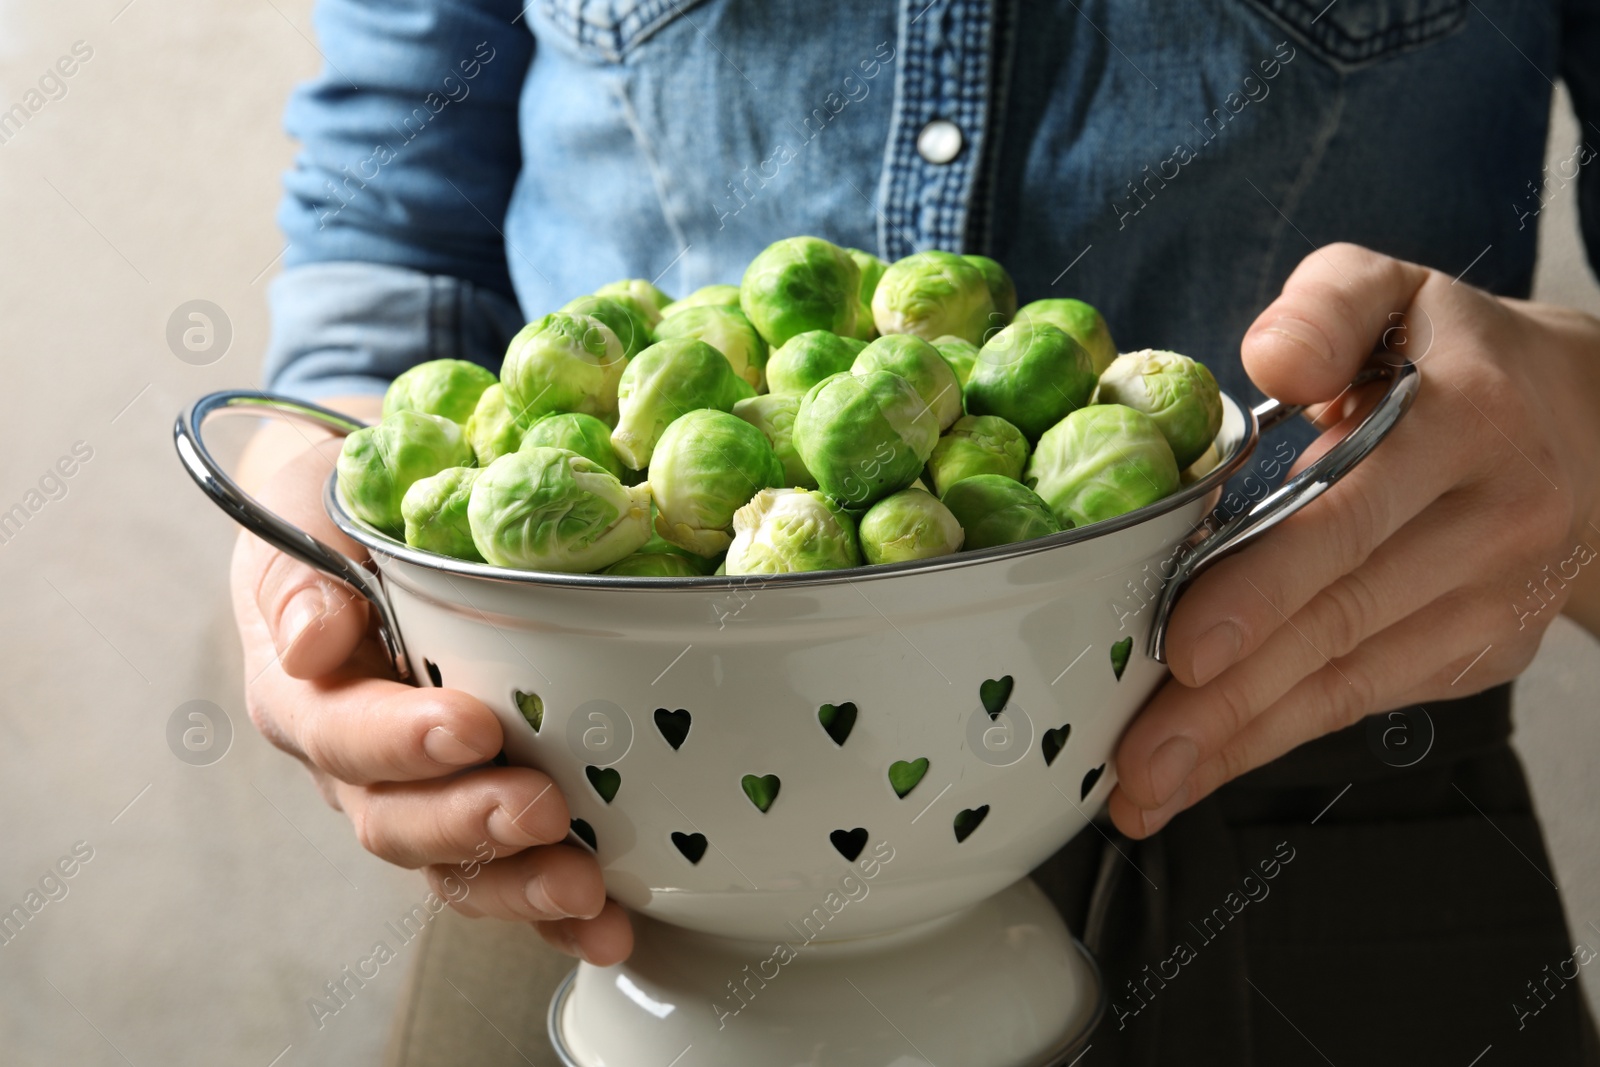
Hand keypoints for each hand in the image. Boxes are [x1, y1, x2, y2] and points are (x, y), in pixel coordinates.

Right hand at [231, 409, 631, 962]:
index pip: (340, 733)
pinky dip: (558, 908)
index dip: (402, 741)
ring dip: (522, 886)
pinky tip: (613, 926)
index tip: (470, 726)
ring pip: (455, 868)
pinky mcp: (480, 810)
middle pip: (398, 822)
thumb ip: (302, 576)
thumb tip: (312, 641)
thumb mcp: (304, 514)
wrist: (373, 525)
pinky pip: (511, 873)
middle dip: (473, 826)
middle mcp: (356, 765)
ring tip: (589, 893)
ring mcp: (420, 796)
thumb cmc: (340, 514)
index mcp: (305, 694)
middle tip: (544, 811)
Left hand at [1108, 243, 1599, 837]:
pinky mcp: (1487, 649)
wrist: (1589, 425)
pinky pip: (1369, 699)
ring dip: (1241, 740)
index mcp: (1466, 417)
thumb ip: (1324, 308)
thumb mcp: (1391, 292)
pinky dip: (1280, 737)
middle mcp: (1497, 516)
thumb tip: (1271, 360)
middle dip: (1230, 697)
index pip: (1351, 512)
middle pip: (1343, 617)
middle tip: (1139, 754)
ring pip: (1353, 679)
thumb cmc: (1445, 357)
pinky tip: (1209, 766)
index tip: (1186, 646)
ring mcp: (1499, 596)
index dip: (1265, 586)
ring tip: (1149, 784)